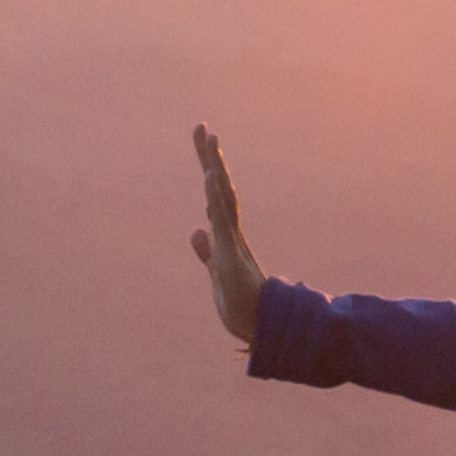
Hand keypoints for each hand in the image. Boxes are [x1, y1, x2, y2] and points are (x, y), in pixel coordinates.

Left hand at [181, 124, 263, 345]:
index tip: (203, 143)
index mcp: (226, 234)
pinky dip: (215, 198)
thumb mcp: (216, 272)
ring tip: (208, 138)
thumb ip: (207, 251)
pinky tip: (210, 176)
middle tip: (202, 128)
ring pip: (222, 197)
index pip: (215, 195)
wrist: (258, 327)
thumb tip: (197, 230)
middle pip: (219, 187)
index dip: (208, 169)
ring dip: (214, 167)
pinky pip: (223, 221)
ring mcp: (231, 241)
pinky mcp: (230, 255)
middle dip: (209, 158)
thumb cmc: (240, 302)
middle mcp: (231, 231)